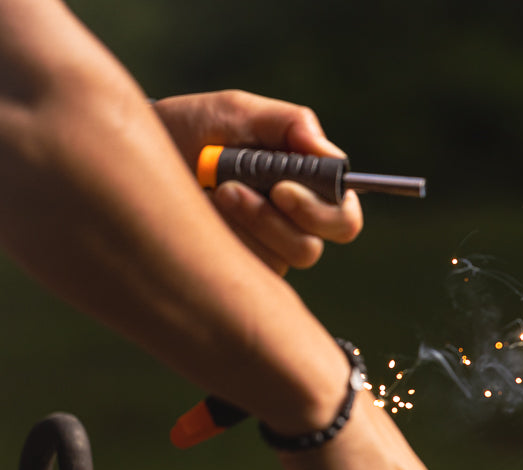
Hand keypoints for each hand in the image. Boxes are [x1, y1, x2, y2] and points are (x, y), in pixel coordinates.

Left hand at [151, 89, 362, 274]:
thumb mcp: (238, 112)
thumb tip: (330, 154)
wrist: (144, 153)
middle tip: (236, 191)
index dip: (324, 211)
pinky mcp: (238, 269)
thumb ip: (289, 124)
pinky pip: (247, 267)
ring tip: (216, 192)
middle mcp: (294, 226)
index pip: (344, 218)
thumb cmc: (194, 128)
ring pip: (279, 260)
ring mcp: (265, 251)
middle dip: (279, 224)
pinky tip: (204, 211)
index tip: (283, 188)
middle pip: (314, 247)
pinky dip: (226, 237)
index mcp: (308, 189)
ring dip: (247, 225)